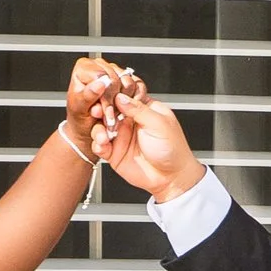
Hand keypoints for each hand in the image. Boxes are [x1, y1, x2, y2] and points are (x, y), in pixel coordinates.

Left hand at [62, 56, 126, 152]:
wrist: (88, 127)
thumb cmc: (80, 117)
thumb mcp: (78, 109)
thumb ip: (87, 97)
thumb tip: (99, 85)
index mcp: (84, 67)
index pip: (101, 75)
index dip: (105, 96)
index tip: (104, 113)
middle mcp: (100, 65)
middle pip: (116, 79)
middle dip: (114, 102)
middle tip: (109, 117)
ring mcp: (116, 70)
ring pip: (129, 83)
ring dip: (123, 103)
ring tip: (113, 114)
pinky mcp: (129, 78)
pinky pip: (139, 87)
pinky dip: (134, 102)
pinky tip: (124, 110)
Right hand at [93, 78, 203, 202]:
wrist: (171, 177)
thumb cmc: (172, 149)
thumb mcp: (159, 124)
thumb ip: (139, 110)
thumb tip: (121, 97)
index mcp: (142, 108)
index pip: (124, 94)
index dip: (112, 93)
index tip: (104, 93)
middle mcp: (129, 120)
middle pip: (108, 108)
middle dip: (101, 109)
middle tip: (99, 112)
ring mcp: (120, 135)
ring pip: (100, 126)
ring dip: (98, 128)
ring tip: (104, 134)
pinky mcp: (113, 151)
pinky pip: (100, 145)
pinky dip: (98, 144)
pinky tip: (103, 145)